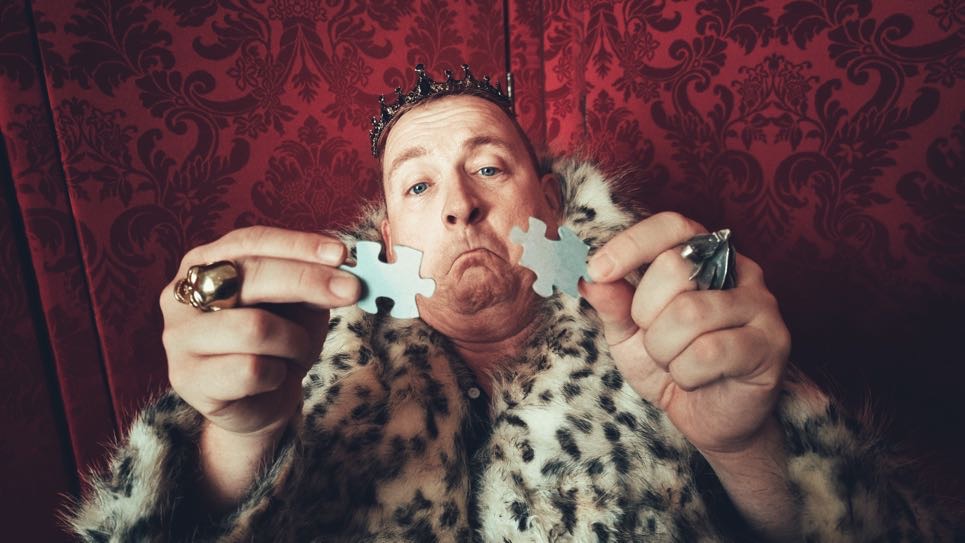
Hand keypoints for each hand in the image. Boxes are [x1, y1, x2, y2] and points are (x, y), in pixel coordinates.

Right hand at [160, 226, 360, 439]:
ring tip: (295, 351)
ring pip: (255, 327)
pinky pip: (251, 370)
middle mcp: (182, 294)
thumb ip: (312, 279)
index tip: (340, 253)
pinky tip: (273, 378)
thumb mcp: (300, 303)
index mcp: (205, 261)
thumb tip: (342, 263)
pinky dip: (278, 374)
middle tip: (352, 290)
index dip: (298, 245)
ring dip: (293, 341)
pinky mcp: (187, 378)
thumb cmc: (279, 342)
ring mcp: (179, 337)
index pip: (252, 242)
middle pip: (251, 276)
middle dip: (309, 281)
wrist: (261, 402)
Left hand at [580, 212, 790, 455]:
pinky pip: (708, 351)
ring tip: (676, 362)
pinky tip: (697, 379)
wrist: (709, 419)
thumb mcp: (629, 333)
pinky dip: (686, 374)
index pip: (672, 226)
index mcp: (704, 256)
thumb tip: (590, 279)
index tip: (597, 270)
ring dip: (664, 350)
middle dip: (646, 314)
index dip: (632, 244)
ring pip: (688, 313)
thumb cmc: (673, 364)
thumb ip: (613, 304)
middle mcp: (739, 270)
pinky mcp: (772, 343)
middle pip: (674, 268)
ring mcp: (761, 304)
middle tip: (656, 340)